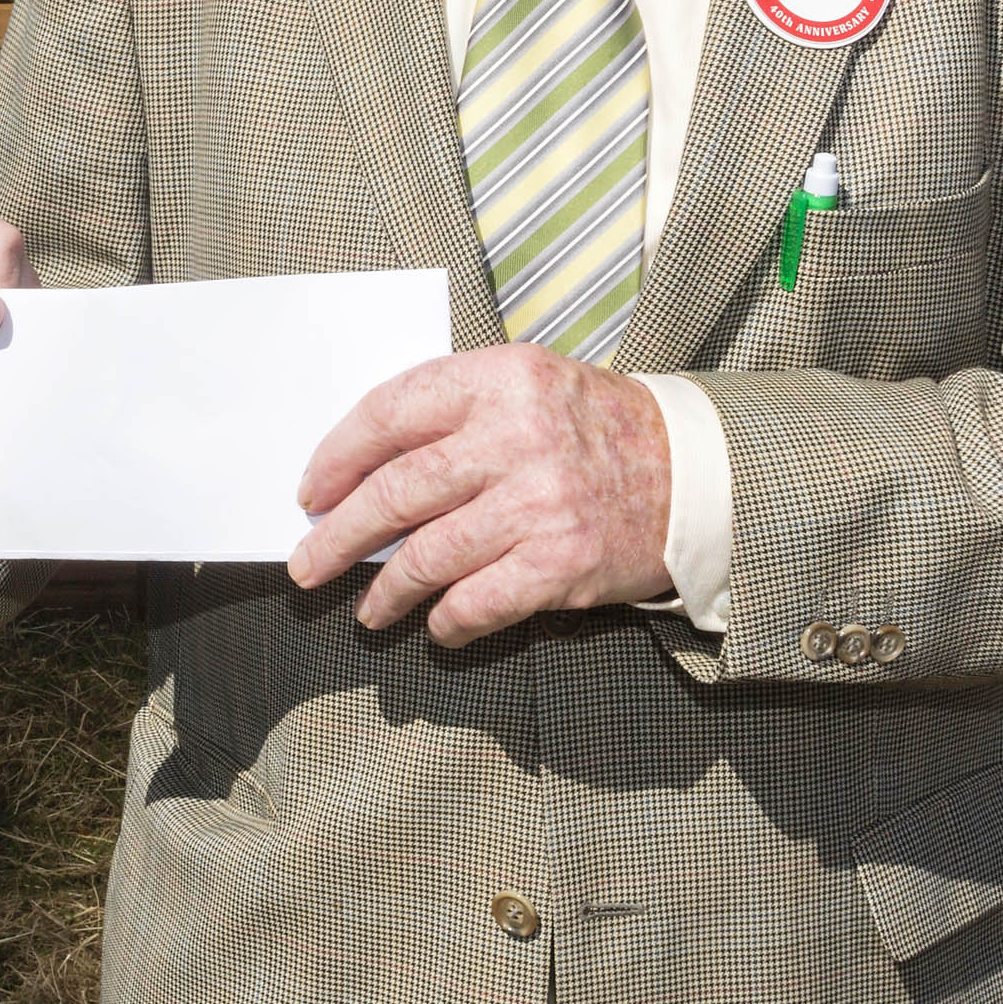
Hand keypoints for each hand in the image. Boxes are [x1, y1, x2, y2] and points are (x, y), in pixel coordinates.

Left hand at [287, 345, 673, 646]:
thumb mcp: (526, 386)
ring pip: (427, 555)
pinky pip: (476, 603)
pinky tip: (435, 624)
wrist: (695, 475)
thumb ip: (452, 413)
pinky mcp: (563, 564)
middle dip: (339, 535)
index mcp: (501, 379)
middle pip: (396, 491)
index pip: (390, 413)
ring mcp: (540, 504)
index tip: (312, 492)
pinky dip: (446, 620)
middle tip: (308, 563)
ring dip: (385, 590)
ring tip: (366, 608)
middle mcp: (517, 437)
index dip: (337, 457)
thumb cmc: (593, 429)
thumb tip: (360, 474)